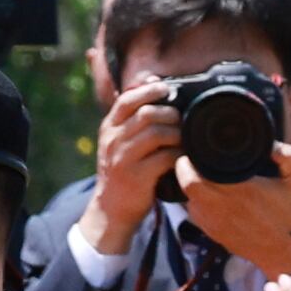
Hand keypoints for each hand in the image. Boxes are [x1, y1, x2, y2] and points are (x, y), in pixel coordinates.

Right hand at [87, 76, 183, 246]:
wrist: (110, 210)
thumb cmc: (122, 170)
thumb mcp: (117, 141)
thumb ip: (131, 115)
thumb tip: (152, 81)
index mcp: (108, 128)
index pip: (127, 100)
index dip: (149, 90)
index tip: (166, 89)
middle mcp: (112, 141)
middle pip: (147, 114)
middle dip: (170, 113)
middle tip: (179, 119)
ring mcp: (123, 160)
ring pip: (157, 133)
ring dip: (176, 133)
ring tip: (182, 138)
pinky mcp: (137, 178)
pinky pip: (165, 157)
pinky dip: (178, 154)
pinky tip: (181, 157)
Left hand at [180, 136, 290, 280]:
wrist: (282, 250)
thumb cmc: (288, 213)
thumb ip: (288, 155)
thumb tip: (271, 144)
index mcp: (239, 191)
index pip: (195, 176)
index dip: (189, 162)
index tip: (194, 151)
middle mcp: (221, 207)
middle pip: (186, 185)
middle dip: (184, 170)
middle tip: (192, 160)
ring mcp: (213, 222)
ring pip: (188, 199)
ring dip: (191, 187)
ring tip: (201, 175)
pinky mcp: (211, 232)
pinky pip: (194, 213)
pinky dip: (196, 201)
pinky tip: (208, 194)